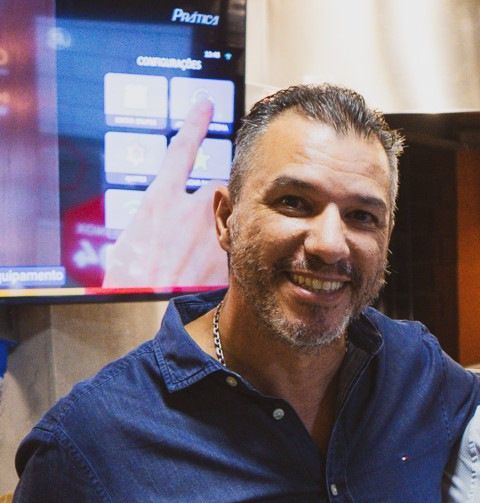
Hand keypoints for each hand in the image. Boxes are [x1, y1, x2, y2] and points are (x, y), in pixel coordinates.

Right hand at [102, 93, 227, 289]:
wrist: (138, 302)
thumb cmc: (127, 275)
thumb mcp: (131, 238)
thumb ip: (152, 223)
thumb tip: (156, 229)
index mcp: (159, 199)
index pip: (182, 151)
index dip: (195, 125)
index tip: (207, 105)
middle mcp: (188, 208)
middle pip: (217, 190)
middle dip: (218, 203)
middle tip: (205, 231)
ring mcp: (210, 231)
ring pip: (231, 219)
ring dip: (229, 232)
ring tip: (209, 255)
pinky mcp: (222, 256)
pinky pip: (236, 247)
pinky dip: (232, 255)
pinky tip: (220, 268)